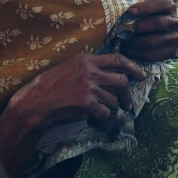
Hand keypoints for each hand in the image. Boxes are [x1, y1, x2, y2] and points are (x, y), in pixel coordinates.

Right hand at [7, 53, 146, 130]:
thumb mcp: (71, 67)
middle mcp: (90, 71)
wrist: (36, 102)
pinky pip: (106, 112)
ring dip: (111, 108)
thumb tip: (113, 75)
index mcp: (87, 59)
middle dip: (127, 95)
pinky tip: (95, 118)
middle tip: (127, 104)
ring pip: (113, 99)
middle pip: (121, 81)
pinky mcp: (87, 103)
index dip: (133, 67)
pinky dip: (104, 118)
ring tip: (103, 111)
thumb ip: (91, 68)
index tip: (141, 75)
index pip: (118, 59)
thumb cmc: (51, 85)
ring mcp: (89, 87)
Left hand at [123, 0, 177, 60]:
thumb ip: (139, 9)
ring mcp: (175, 38)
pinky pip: (152, 54)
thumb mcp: (147, 9)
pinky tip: (129, 50)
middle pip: (158, 23)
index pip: (162, 4)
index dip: (146, 7)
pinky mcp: (170, 52)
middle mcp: (175, 22)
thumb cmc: (149, 18)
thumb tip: (127, 13)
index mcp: (170, 8)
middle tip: (124, 29)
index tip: (131, 11)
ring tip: (124, 41)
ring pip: (153, 41)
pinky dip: (137, 53)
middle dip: (139, 26)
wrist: (162, 34)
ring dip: (135, 42)